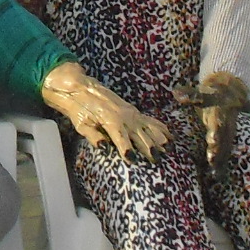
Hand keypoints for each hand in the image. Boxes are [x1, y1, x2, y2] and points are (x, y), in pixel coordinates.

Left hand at [41, 60, 166, 159]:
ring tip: (168, 149)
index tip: (133, 160)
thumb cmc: (80, 109)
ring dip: (158, 139)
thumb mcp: (82, 124)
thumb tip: (103, 147)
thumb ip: (93, 136)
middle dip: (148, 148)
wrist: (82, 89)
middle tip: (157, 161)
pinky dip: (160, 128)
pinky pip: (150, 121)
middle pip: (139, 135)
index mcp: (111, 120)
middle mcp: (125, 117)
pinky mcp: (134, 112)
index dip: (127, 150)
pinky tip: (169, 136)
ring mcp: (132, 113)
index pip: (121, 138)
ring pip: (149, 128)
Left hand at [175, 70, 249, 168]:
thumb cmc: (211, 95)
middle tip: (211, 160)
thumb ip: (189, 95)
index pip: (217, 123)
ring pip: (226, 148)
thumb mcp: (201, 93)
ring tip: (215, 173)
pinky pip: (226, 152)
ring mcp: (229, 133)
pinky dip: (222, 164)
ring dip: (221, 160)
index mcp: (219, 113)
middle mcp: (225, 125)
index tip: (211, 140)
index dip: (215, 132)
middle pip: (223, 139)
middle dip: (217, 150)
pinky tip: (217, 176)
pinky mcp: (228, 140)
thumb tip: (175, 92)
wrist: (229, 95)